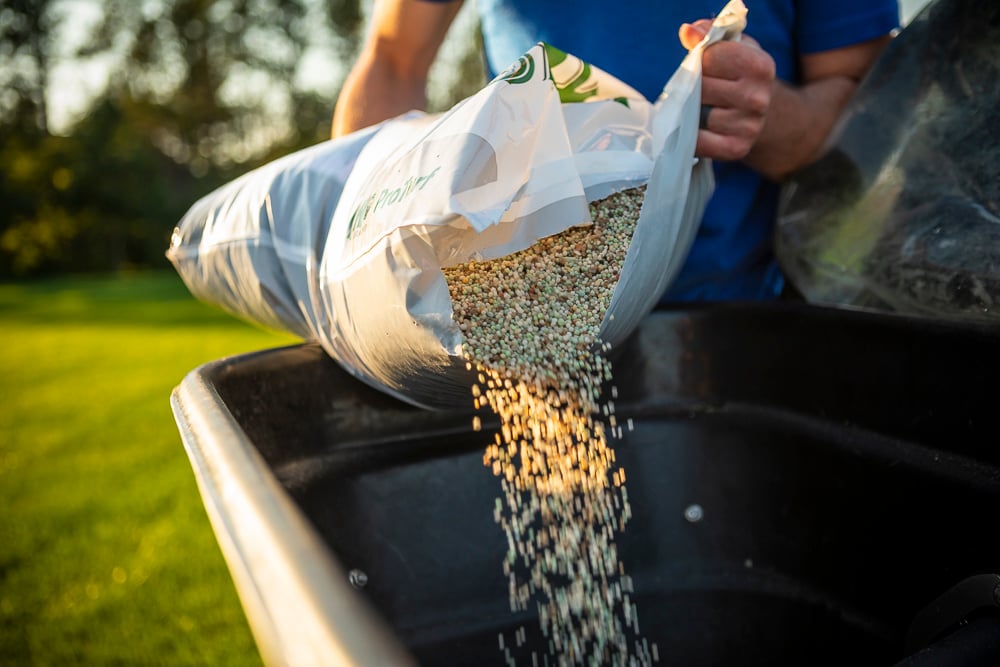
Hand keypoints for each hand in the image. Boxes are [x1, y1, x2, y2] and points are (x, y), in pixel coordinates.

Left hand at [679, 20, 775, 161]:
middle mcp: (758, 97)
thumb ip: (708, 36)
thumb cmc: (742, 77)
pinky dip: (691, 134)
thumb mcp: (733, 49)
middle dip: (692, 87)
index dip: (699, 61)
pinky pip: (698, 141)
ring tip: (700, 108)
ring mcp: (748, 126)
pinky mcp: (736, 148)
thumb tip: (688, 32)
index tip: (704, 66)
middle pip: (700, 88)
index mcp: (760, 66)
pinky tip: (698, 127)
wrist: (769, 115)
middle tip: (698, 90)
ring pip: (697, 115)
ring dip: (690, 112)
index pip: (709, 58)